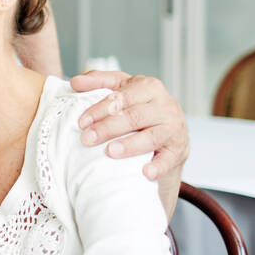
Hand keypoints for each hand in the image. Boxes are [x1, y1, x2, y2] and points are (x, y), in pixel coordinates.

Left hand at [71, 70, 188, 187]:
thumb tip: (75, 82)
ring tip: (111, 152)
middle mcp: (164, 105)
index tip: (82, 121)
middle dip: (108, 128)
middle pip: (134, 116)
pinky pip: (168, 158)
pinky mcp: (179, 149)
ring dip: (130, 145)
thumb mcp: (122, 88)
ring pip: (151, 136)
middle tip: (87, 139)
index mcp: (148, 87)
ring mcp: (173, 127)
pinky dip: (158, 166)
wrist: (170, 129)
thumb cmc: (140, 106)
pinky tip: (145, 173)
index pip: (122, 97)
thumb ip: (99, 82)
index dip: (100, 109)